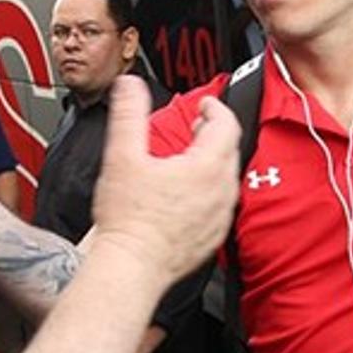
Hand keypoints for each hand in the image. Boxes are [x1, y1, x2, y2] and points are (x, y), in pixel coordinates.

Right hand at [87, 76, 238, 284]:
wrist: (132, 266)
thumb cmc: (128, 219)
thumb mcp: (122, 155)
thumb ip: (128, 113)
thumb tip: (129, 86)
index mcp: (205, 167)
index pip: (226, 124)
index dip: (215, 108)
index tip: (204, 105)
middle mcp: (221, 191)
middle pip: (230, 149)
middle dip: (214, 132)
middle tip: (197, 126)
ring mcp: (220, 216)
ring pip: (227, 177)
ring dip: (213, 161)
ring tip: (190, 157)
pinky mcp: (214, 236)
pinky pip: (221, 204)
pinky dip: (210, 190)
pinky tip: (188, 193)